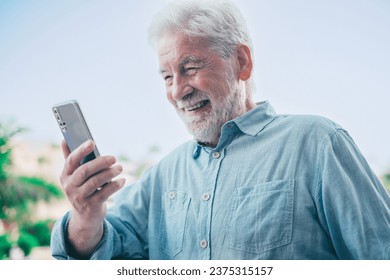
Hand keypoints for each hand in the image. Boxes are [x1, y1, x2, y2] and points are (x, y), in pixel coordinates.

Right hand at [59, 139, 125, 256]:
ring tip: (120, 168)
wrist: (85, 217)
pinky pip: (104, 193)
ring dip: (109, 173)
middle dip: (100, 162)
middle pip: (84, 171)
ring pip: (95, 182)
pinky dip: (115, 186)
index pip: (71, 161)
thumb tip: (64, 140)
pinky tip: (122, 180)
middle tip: (114, 157)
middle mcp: (70, 187)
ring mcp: (80, 198)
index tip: (92, 142)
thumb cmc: (82, 189)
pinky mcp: (91, 206)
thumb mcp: (74, 177)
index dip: (81, 150)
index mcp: (65, 176)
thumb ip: (70, 159)